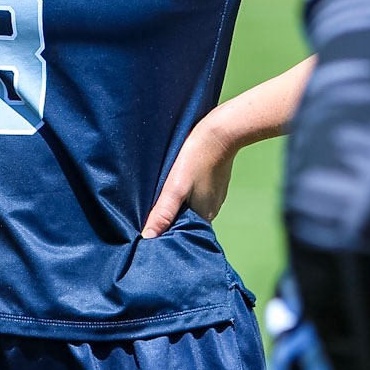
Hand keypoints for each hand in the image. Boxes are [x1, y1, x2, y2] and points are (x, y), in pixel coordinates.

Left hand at [141, 112, 236, 237]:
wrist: (221, 132)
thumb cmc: (196, 158)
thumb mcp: (175, 187)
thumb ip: (163, 213)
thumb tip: (148, 237)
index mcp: (205, 216)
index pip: (182, 231)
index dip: (167, 230)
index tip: (152, 225)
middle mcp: (212, 209)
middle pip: (186, 218)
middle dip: (171, 215)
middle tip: (152, 207)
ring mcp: (215, 195)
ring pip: (191, 204)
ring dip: (178, 201)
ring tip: (163, 192)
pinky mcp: (215, 181)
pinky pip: (198, 191)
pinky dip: (187, 189)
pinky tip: (178, 179)